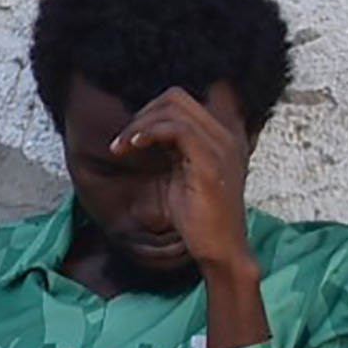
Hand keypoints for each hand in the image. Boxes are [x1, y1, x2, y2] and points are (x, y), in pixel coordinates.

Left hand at [112, 87, 257, 280]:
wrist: (219, 249)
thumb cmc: (198, 217)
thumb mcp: (182, 171)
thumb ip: (172, 146)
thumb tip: (145, 126)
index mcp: (222, 136)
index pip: (184, 99)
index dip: (152, 109)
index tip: (133, 133)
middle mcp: (227, 135)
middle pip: (176, 97)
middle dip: (141, 114)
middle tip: (123, 141)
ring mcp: (222, 147)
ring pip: (173, 109)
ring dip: (138, 124)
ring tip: (121, 147)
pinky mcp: (211, 162)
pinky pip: (177, 129)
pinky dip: (148, 132)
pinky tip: (132, 146)